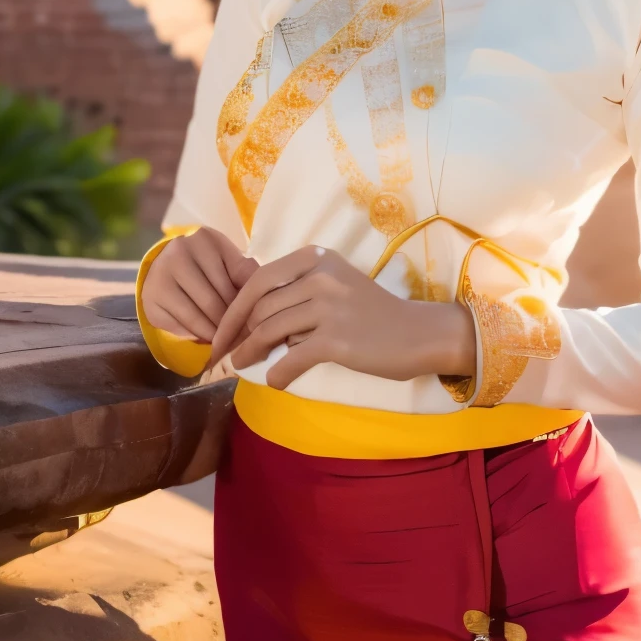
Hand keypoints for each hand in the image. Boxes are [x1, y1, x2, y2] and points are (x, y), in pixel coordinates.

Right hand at [142, 227, 256, 342]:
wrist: (168, 265)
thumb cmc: (209, 265)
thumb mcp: (228, 261)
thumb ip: (245, 275)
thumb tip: (260, 300)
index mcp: (205, 239)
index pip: (234, 280)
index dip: (246, 304)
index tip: (255, 322)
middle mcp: (178, 253)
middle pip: (213, 301)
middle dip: (230, 324)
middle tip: (242, 338)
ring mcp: (160, 275)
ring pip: (195, 317)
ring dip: (214, 334)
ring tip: (227, 341)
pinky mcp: (150, 298)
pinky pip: (178, 326)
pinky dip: (195, 335)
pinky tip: (206, 336)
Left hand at [210, 245, 476, 390]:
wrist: (419, 333)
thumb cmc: (373, 314)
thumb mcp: (334, 286)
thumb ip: (297, 291)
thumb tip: (250, 317)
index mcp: (315, 259)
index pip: (258, 280)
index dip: (233, 309)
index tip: (221, 331)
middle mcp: (319, 276)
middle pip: (260, 306)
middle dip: (236, 333)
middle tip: (226, 353)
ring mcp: (328, 306)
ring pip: (269, 331)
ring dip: (250, 353)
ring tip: (242, 367)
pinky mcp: (336, 339)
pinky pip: (291, 358)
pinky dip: (277, 374)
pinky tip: (275, 382)